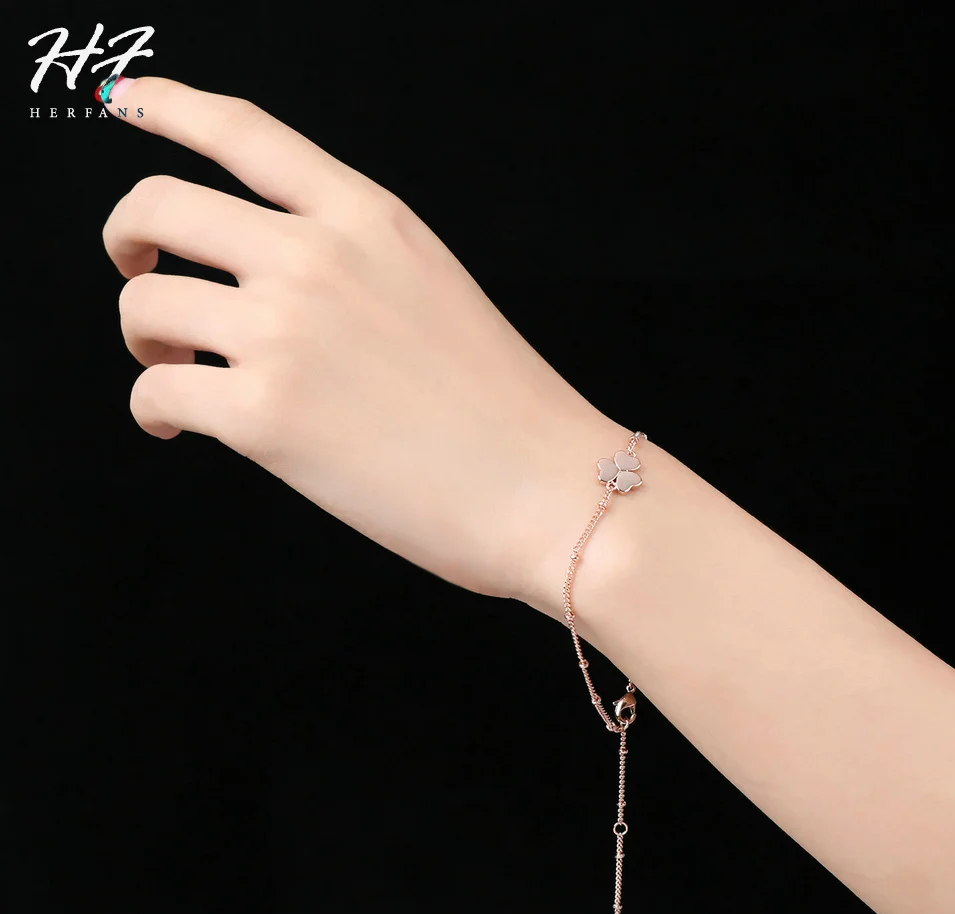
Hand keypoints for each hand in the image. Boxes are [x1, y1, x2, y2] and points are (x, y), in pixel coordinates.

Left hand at [103, 77, 626, 606]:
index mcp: (368, 218)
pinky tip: (177, 428)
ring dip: (144, 340)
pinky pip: (158, 395)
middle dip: (126, 240)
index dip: (170, 105)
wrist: (545, 487)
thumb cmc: (505, 407)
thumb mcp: (433, 290)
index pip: (245, 132)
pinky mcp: (264, 417)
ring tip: (172, 372)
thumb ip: (350, 266)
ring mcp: (285, 333)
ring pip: (145, 306)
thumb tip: (263, 283)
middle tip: (138, 277)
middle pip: (160, 207)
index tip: (131, 102)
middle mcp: (316, 257)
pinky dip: (152, 411)